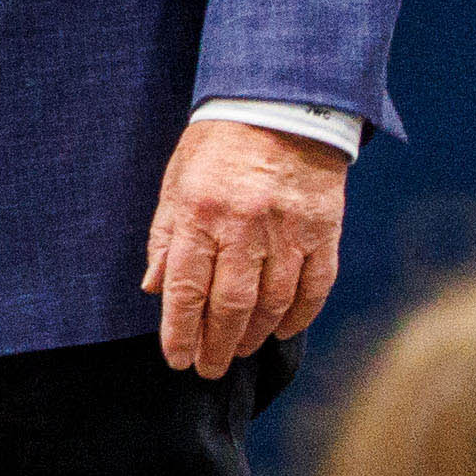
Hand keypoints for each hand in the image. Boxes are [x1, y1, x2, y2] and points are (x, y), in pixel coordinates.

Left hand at [143, 115, 347, 377]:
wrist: (283, 106)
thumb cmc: (219, 145)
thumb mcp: (177, 181)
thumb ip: (165, 236)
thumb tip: (152, 288)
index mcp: (200, 212)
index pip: (186, 287)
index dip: (180, 331)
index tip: (176, 360)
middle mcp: (244, 226)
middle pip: (230, 304)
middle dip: (216, 345)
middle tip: (208, 370)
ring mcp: (288, 230)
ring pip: (272, 302)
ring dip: (253, 335)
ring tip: (238, 352)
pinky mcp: (323, 230)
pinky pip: (314, 286)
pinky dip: (299, 316)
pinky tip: (281, 331)